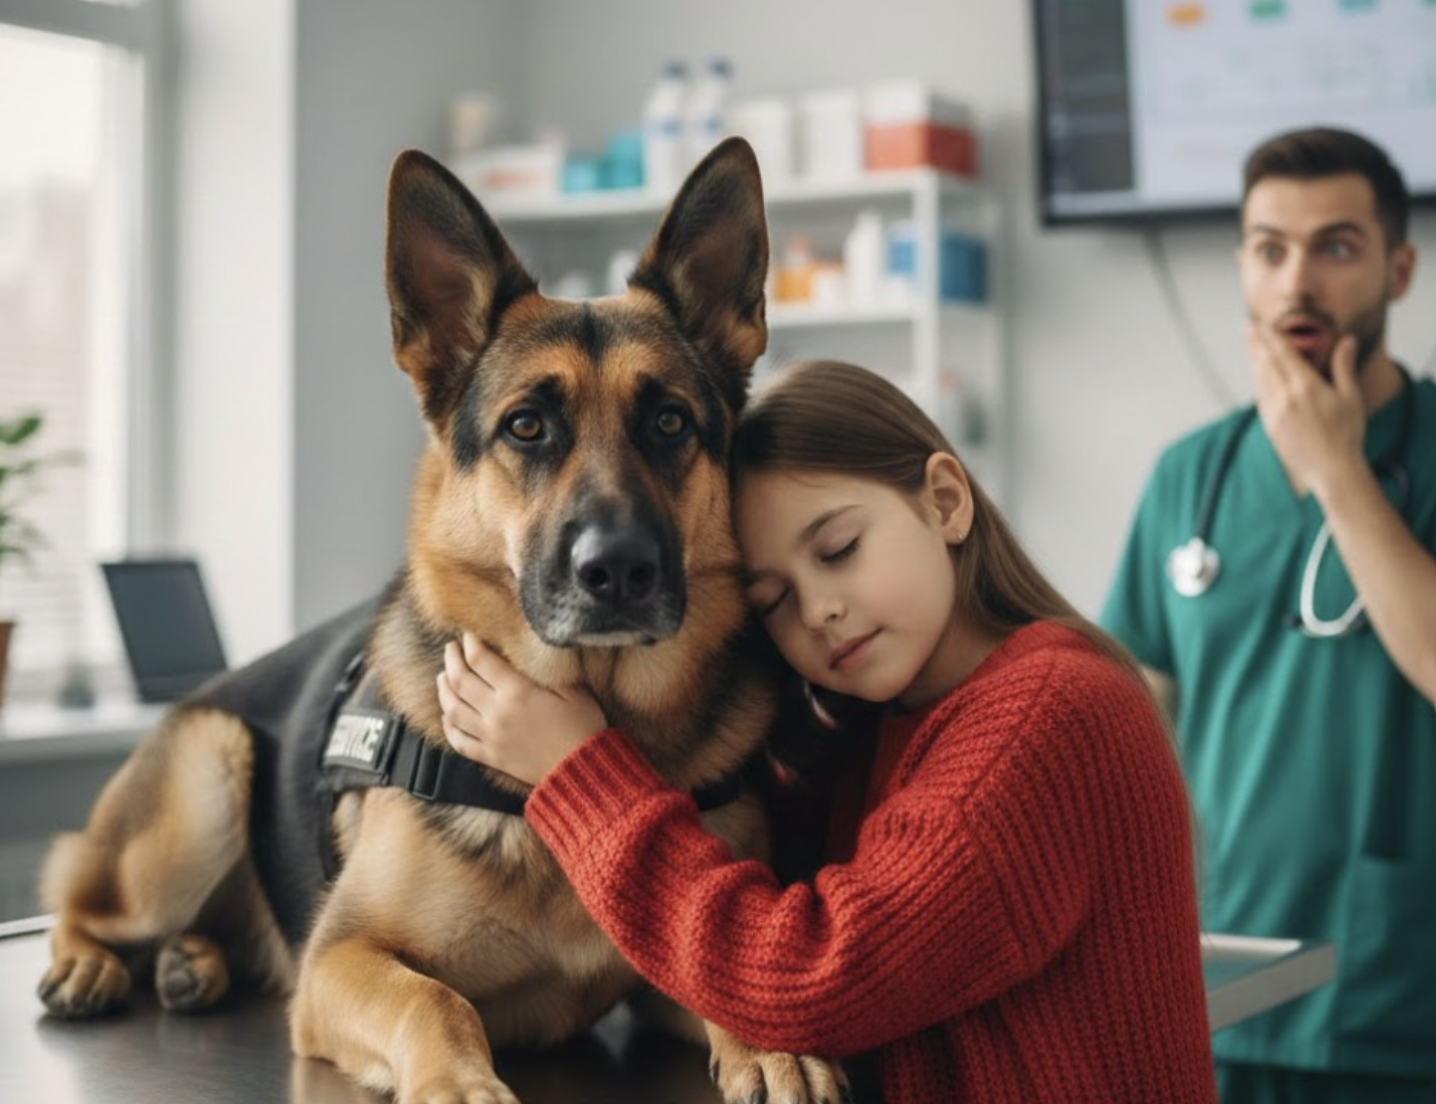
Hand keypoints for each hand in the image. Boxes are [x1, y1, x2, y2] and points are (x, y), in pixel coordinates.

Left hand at [436, 633, 608, 786]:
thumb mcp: (573, 690)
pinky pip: (459, 740)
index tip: (468, 634)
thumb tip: (526, 651)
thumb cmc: (583, 726)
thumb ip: (545, 670)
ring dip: (443, 689)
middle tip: (451, 648)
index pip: (481, 659)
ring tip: (443, 676)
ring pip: (452, 709)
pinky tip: (447, 716)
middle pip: (460, 680)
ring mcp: (490, 736)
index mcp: (517, 691)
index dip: (470, 643)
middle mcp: (497, 712)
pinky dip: (448, 727)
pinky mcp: (490, 756)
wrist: (581, 770)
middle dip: (452, 660)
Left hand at [1248, 325, 1365, 497]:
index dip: (1273, 338)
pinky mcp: (1269, 426)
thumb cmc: (1348, 434)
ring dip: (1254, 360)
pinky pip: (1261, 397)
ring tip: (1250, 346)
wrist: (1332, 470)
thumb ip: (1343, 366)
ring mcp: (1274, 413)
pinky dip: (1258, 381)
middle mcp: (1286, 398)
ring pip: (1260, 380)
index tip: (1264, 325)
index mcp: (1306, 387)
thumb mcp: (1350, 397)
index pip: (1284, 355)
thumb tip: (1346, 339)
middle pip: (1266, 364)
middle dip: (1257, 344)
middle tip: (1247, 329)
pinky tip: (1257, 374)